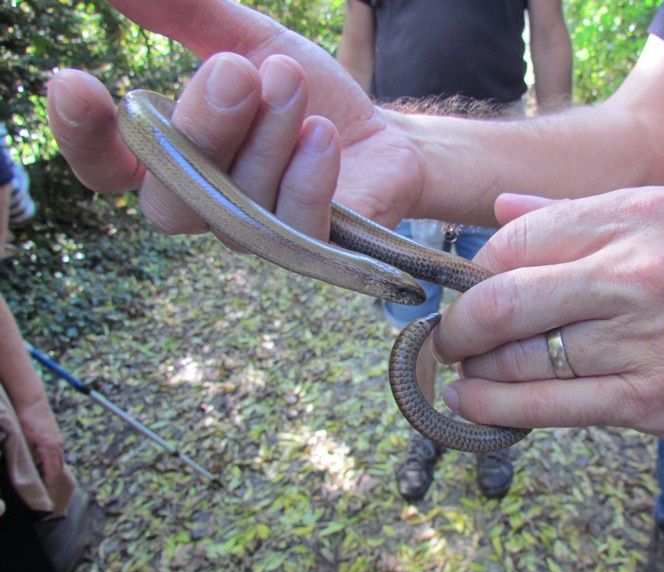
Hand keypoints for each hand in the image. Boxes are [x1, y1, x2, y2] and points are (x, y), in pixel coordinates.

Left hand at [16, 400, 66, 495]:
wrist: (32, 399)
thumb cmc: (26, 418)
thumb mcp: (24, 439)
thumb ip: (29, 454)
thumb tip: (31, 469)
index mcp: (50, 447)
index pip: (52, 470)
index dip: (50, 483)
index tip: (47, 494)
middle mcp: (57, 445)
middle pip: (59, 467)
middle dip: (54, 480)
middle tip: (48, 493)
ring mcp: (58, 439)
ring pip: (59, 460)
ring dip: (54, 471)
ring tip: (47, 482)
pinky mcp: (55, 435)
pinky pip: (57, 453)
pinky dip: (53, 462)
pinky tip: (45, 465)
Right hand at [47, 0, 424, 239]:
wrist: (380, 136)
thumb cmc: (304, 97)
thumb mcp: (248, 42)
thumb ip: (190, 17)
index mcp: (172, 161)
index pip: (106, 167)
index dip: (82, 137)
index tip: (74, 83)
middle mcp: (203, 206)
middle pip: (168, 196)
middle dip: (201, 127)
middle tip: (237, 70)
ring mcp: (255, 235)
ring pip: (236, 204)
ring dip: (266, 134)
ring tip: (290, 79)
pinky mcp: (309, 249)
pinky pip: (294, 226)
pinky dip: (306, 175)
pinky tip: (321, 135)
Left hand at [432, 187, 663, 451]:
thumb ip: (580, 214)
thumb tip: (503, 210)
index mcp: (638, 215)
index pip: (516, 238)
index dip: (474, 269)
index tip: (466, 288)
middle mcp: (636, 273)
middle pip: (504, 297)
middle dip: (458, 323)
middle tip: (448, 336)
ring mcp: (645, 342)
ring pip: (520, 358)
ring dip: (474, 369)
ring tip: (462, 371)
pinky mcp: (654, 404)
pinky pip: (550, 408)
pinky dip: (496, 408)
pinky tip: (472, 403)